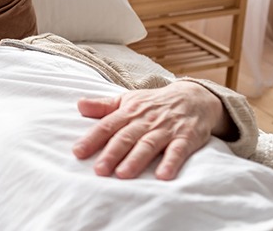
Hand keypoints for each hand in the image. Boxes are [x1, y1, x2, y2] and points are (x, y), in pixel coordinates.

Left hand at [72, 81, 231, 179]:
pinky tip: (163, 176)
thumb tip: (79, 105)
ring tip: (123, 174)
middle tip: (99, 170)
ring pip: (148, 144)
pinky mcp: (186, 137)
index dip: (92, 139)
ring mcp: (166, 129)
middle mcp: (145, 120)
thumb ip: (103, 106)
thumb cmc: (153, 103)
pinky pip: (178, 150)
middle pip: (125, 137)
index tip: (77, 152)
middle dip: (111, 154)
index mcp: (128, 111)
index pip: (107, 125)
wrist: (194, 97)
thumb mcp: (127, 100)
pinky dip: (171, 162)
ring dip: (135, 159)